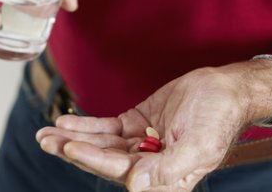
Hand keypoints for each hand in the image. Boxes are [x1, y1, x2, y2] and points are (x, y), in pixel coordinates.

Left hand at [36, 62, 271, 190]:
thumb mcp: (199, 144)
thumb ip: (169, 168)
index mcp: (164, 176)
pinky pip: (107, 127)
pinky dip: (86, 126)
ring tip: (46, 134)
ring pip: (101, 144)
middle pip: (103, 159)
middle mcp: (149, 164)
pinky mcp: (136, 123)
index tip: (69, 146)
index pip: (121, 170)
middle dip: (74, 151)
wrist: (225, 89)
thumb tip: (136, 187)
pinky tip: (66, 122)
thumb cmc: (218, 117)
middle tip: (46, 141)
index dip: (93, 159)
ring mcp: (141, 143)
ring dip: (74, 139)